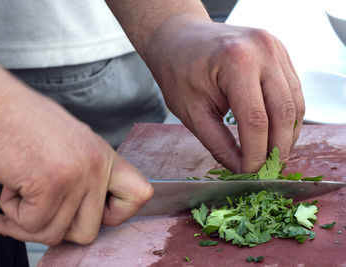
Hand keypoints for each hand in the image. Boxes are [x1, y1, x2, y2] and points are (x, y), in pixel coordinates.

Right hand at [0, 73, 151, 244]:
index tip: (89, 211)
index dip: (113, 214)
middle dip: (57, 227)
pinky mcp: (51, 183)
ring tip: (18, 192)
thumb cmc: (18, 119)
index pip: (139, 196)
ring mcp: (77, 175)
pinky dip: (11, 216)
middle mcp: (96, 165)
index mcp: (103, 155)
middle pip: (88, 231)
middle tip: (38, 210)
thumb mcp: (66, 144)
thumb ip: (80, 176)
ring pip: (55, 233)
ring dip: (28, 221)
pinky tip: (9, 188)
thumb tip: (76, 211)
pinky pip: (31, 225)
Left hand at [145, 19, 303, 172]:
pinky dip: (287, 117)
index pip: (255, 119)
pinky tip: (275, 133)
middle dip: (278, 148)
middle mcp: (263, 51)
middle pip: (283, 112)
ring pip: (294, 103)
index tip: (251, 172)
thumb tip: (242, 169)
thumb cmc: (178, 71)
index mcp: (236, 61)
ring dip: (287, 134)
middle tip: (268, 170)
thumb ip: (219, 143)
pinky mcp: (280, 54)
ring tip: (273, 156)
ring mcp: (275, 49)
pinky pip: (292, 92)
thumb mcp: (192, 112)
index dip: (256, 153)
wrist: (180, 39)